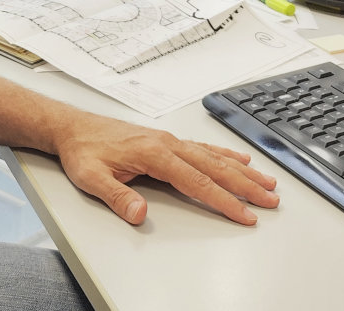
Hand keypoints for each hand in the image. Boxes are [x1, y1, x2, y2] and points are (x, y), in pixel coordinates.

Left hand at [53, 114, 278, 225]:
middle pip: (214, 167)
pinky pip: (202, 147)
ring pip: (213, 156)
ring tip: (267, 181)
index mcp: (154, 153)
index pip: (197, 182)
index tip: (245, 214)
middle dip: (245, 185)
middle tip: (271, 199)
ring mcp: (168, 140)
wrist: (72, 127)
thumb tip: (140, 214)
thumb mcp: (92, 178)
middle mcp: (166, 143)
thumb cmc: (82, 151)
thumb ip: (117, 197)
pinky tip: (238, 158)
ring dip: (241, 170)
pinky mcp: (165, 139)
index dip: (223, 200)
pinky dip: (224, 153)